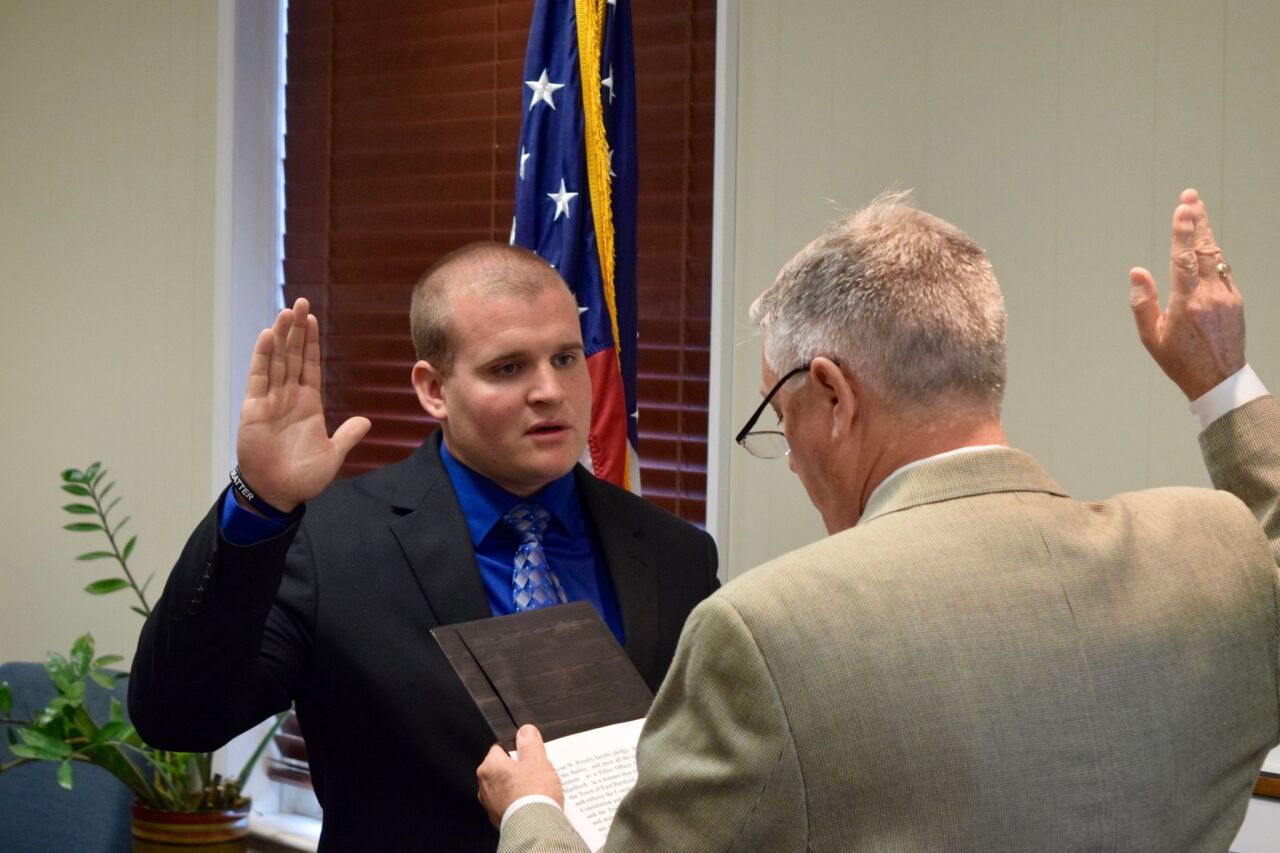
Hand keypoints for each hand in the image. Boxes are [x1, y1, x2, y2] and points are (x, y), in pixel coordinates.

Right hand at [235, 298, 370, 511]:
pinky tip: (268, 336)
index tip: (312, 319)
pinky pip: (259, 377)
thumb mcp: (333, 454)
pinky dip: (263, 356)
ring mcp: (270, 400)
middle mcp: (289, 397)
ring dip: (281, 336)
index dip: (311, 342)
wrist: (278, 494)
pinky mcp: (253, 409)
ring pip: (276, 361)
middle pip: (293, 356)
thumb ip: (347, 436)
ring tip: (286, 312)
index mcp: (309, 404)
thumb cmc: (303, 478)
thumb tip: (366, 421)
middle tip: (300, 302)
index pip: (310, 365)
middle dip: (297, 330)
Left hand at [476, 725, 563, 827]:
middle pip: (504, 769)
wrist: (536, 827)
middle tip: (537, 772)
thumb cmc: (533, 795)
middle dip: (519, 769)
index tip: (529, 754)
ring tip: (538, 789)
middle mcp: (484, 786)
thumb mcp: (536, 760)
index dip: (517, 749)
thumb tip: (525, 731)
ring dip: (519, 786)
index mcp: (489, 767)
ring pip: (507, 787)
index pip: (499, 749)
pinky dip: (519, 802)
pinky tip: (533, 802)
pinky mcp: (499, 818)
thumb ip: (529, 744)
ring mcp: (491, 804)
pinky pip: (510, 803)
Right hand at [1129, 188, 1244, 399]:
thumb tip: (1137, 273)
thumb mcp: (1151, 337)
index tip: (1183, 208)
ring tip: (1197, 211)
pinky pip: (1223, 269)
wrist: (1219, 379)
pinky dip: (1213, 253)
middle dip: (1197, 220)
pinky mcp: (1235, 299)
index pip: (1184, 259)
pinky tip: (1205, 245)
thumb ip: (1143, 303)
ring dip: (1205, 232)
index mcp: (1187, 304)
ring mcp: (1226, 296)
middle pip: (1204, 249)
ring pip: (1216, 256)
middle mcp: (1210, 295)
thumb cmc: (1180, 360)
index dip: (1183, 231)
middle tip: (1191, 196)